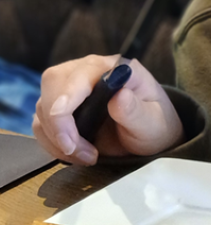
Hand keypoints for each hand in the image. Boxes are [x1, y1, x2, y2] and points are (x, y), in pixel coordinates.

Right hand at [32, 55, 184, 164]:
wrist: (150, 137)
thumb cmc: (155, 125)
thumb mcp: (153, 123)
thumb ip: (135, 111)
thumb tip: (118, 96)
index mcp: (116, 68)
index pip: (82, 73)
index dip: (68, 96)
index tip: (62, 121)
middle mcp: (90, 72)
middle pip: (52, 84)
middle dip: (58, 122)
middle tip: (76, 150)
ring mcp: (72, 89)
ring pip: (43, 107)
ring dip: (57, 138)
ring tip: (88, 156)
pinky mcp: (61, 109)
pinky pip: (41, 124)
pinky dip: (52, 143)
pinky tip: (77, 154)